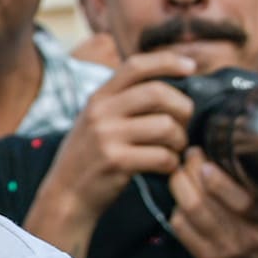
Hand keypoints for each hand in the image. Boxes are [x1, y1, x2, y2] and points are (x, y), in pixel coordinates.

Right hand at [23, 51, 196, 257]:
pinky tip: (164, 168)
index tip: (191, 67)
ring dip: (179, 141)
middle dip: (183, 108)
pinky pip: (163, 156)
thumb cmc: (90, 157)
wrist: (66, 195)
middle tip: (183, 124)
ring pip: (166, 126)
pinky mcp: (116, 161)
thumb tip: (169, 84)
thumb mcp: (96, 121)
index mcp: (98, 98)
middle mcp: (100, 112)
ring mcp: (106, 136)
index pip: (136, 65)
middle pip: (158, 93)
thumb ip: (123, 101)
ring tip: (172, 150)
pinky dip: (172, 164)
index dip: (168, 61)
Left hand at [169, 148, 257, 257]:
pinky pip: (179, 225)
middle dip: (190, 172)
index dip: (216, 178)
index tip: (207, 157)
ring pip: (187, 211)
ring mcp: (222, 249)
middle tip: (191, 155)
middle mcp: (246, 237)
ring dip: (179, 185)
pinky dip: (177, 205)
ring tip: (183, 170)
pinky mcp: (205, 257)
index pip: (240, 201)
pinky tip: (185, 197)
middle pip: (203, 202)